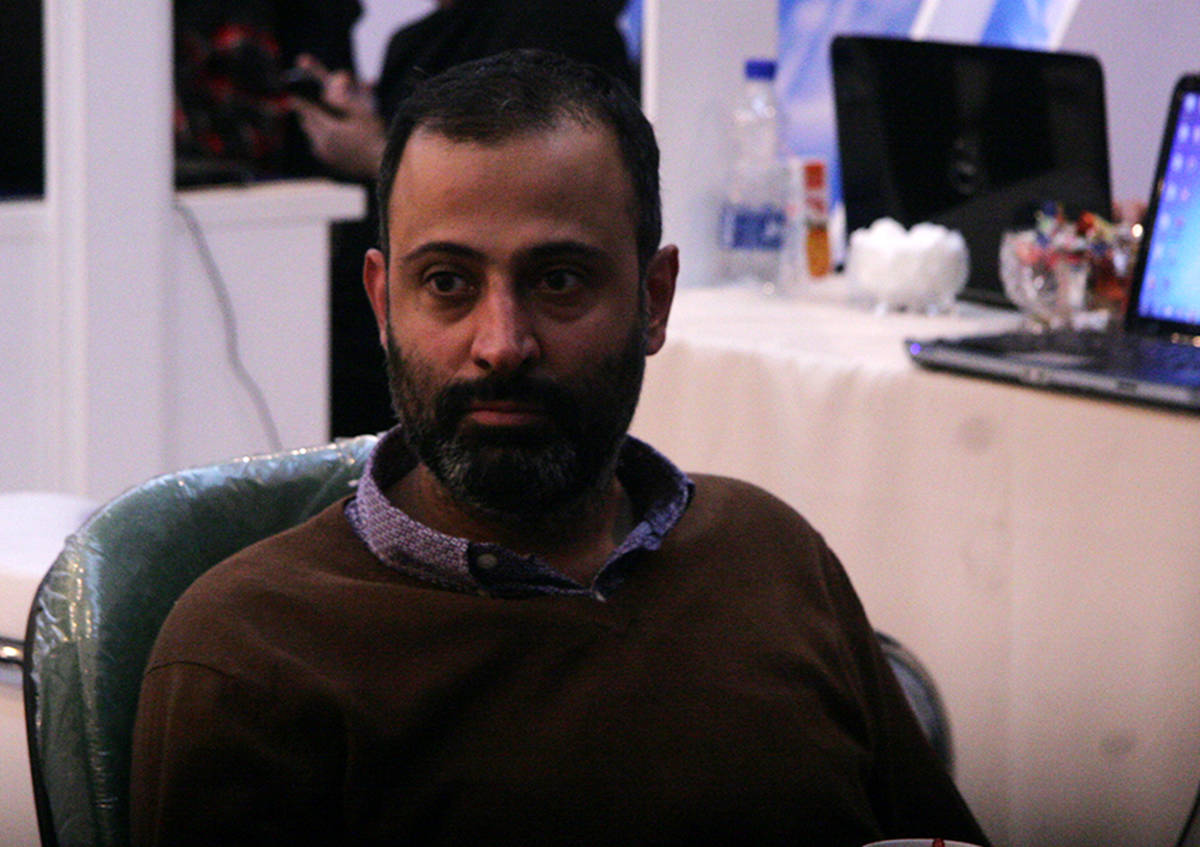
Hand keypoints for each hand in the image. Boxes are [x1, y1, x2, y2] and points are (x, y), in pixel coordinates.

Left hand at [289, 55, 386, 179]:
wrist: (381, 164)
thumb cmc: (375, 136)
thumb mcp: (361, 112)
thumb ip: (344, 99)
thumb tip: (331, 84)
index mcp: (329, 129)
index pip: (307, 110)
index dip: (298, 101)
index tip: (291, 95)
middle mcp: (323, 143)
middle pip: (306, 122)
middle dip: (305, 112)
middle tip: (305, 104)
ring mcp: (325, 154)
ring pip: (311, 134)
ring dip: (312, 125)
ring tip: (317, 118)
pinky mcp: (329, 162)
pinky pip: (317, 146)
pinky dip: (318, 137)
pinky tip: (328, 134)